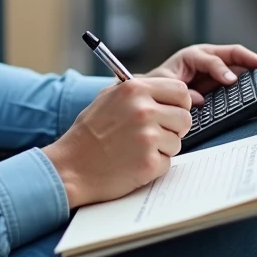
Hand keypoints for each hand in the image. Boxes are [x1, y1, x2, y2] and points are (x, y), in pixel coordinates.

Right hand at [42, 78, 191, 208]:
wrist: (71, 166)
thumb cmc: (89, 133)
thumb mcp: (108, 97)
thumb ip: (138, 90)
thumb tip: (167, 90)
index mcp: (134, 89)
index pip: (180, 91)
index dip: (180, 103)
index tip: (172, 111)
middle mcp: (143, 110)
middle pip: (185, 117)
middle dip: (174, 128)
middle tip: (155, 134)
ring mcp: (148, 137)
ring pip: (178, 141)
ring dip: (163, 148)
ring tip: (137, 148)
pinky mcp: (149, 162)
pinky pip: (168, 162)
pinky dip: (154, 165)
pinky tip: (133, 162)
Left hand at [142, 44, 256, 112]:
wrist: (155, 94)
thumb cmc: (158, 84)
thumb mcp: (162, 82)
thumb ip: (177, 89)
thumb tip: (198, 99)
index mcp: (194, 55)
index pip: (211, 58)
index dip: (220, 69)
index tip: (230, 81)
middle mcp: (212, 62)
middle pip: (238, 59)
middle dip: (255, 67)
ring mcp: (222, 76)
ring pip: (246, 75)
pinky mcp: (227, 92)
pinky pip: (246, 93)